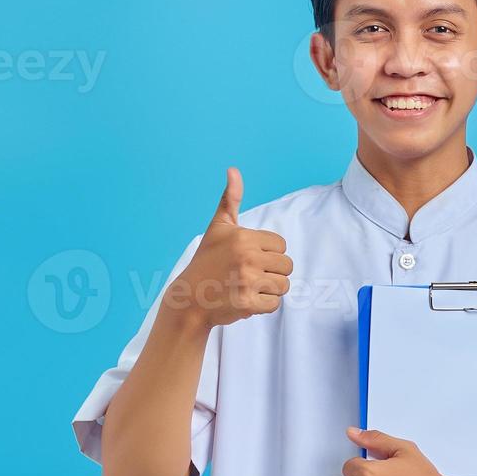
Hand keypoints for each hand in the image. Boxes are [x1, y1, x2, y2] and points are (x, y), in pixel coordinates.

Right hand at [166, 167, 292, 327]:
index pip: (281, 245)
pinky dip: (263, 306)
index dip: (269, 253)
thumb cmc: (207, 261)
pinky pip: (274, 304)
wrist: (189, 299)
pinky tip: (245, 300)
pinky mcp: (247, 303)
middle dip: (272, 272)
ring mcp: (247, 281)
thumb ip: (230, 199)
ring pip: (283, 285)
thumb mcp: (218, 227)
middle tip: (249, 275)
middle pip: (287, 266)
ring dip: (269, 289)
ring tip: (247, 287)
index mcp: (244, 237)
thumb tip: (233, 169)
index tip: (249, 258)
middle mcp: (247, 257)